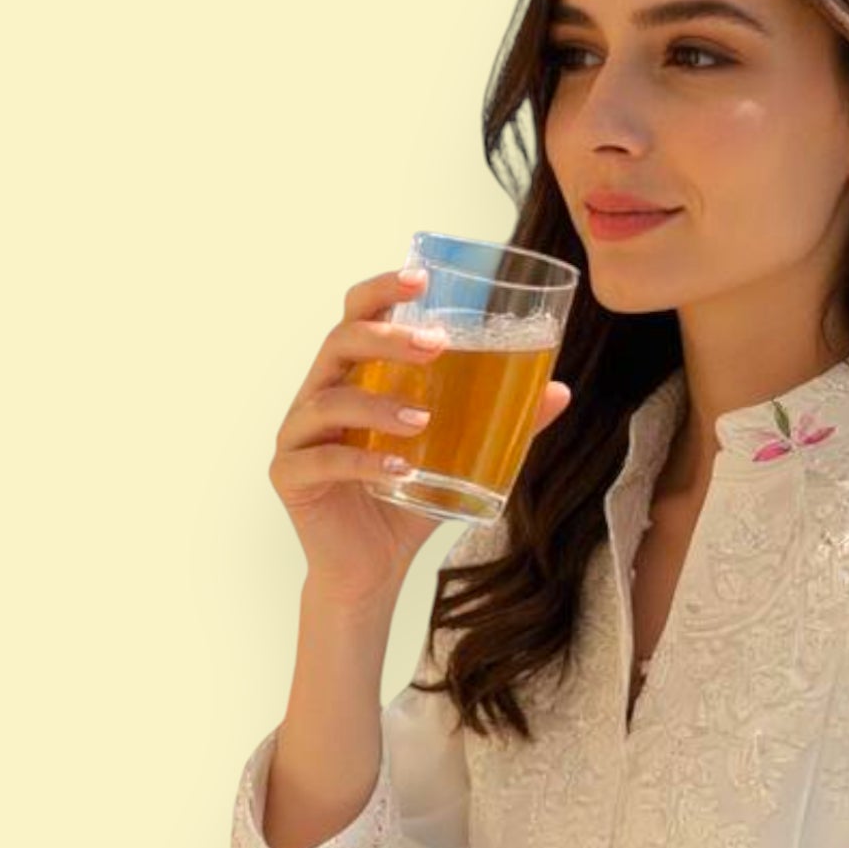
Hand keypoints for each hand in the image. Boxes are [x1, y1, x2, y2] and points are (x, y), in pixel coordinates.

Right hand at [271, 263, 571, 608]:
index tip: (422, 278)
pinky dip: (365, 462)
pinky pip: (325, 459)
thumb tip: (558, 391)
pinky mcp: (290, 477)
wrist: (372, 569)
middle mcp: (319, 395)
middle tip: (435, 344)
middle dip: (386, 337)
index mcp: (353, 376)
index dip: (382, 289)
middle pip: (340, 342)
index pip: (357, 314)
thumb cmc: (407, 502)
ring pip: (330, 400)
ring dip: (379, 405)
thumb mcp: (460, 456)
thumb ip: (501, 422)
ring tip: (424, 420)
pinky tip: (400, 471)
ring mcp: (299, 435)